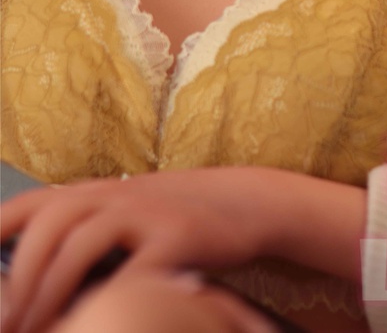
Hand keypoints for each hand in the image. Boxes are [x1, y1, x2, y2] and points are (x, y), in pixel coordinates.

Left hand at [1, 167, 271, 332]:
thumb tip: (21, 281)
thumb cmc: (166, 221)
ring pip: (81, 243)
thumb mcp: (116, 215)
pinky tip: (101, 319)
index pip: (26, 206)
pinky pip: (134, 271)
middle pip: (47, 224)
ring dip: (49, 291)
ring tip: (35, 331)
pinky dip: (110, 298)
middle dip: (18, 279)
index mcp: (90, 193)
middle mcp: (112, 195)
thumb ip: (74, 236)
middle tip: (5, 326)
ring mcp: (144, 214)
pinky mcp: (176, 236)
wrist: (238, 202)